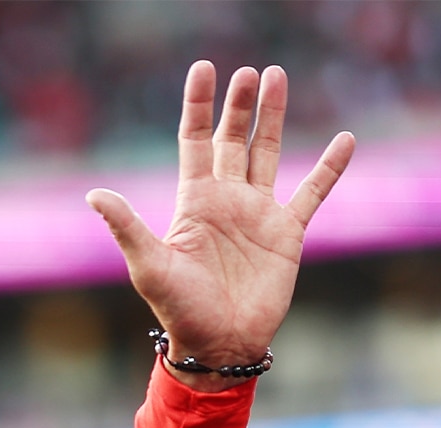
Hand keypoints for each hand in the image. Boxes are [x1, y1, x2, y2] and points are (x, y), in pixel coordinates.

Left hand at [87, 63, 352, 385]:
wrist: (220, 346)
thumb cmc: (180, 310)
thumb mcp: (150, 266)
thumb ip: (127, 226)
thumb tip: (94, 195)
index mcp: (194, 201)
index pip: (195, 140)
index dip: (198, 105)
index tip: (203, 68)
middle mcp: (227, 201)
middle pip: (233, 139)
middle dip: (239, 105)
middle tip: (249, 72)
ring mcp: (258, 215)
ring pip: (268, 153)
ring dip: (272, 117)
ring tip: (277, 77)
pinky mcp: (287, 235)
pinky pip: (312, 194)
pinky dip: (328, 169)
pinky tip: (345, 140)